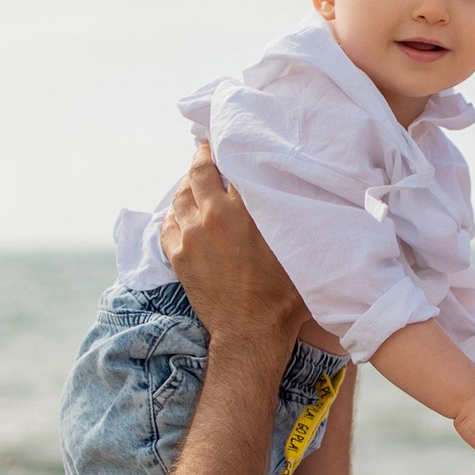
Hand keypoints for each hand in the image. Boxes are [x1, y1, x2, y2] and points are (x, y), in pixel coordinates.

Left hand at [159, 145, 306, 344]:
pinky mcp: (177, 256)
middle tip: (206, 150)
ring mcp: (191, 236)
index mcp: (245, 209)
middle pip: (199, 172)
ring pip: (180, 196)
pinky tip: (182, 214)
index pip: (232, 165)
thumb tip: (307, 196)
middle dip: (202, 157)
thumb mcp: (297, 249)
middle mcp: (213, 216)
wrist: (251, 331)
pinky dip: (174, 215)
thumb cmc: (283, 295)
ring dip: (187, 185)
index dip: (230, 151)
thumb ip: (294, 219)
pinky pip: (167, 225)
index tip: (231, 143)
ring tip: (194, 182)